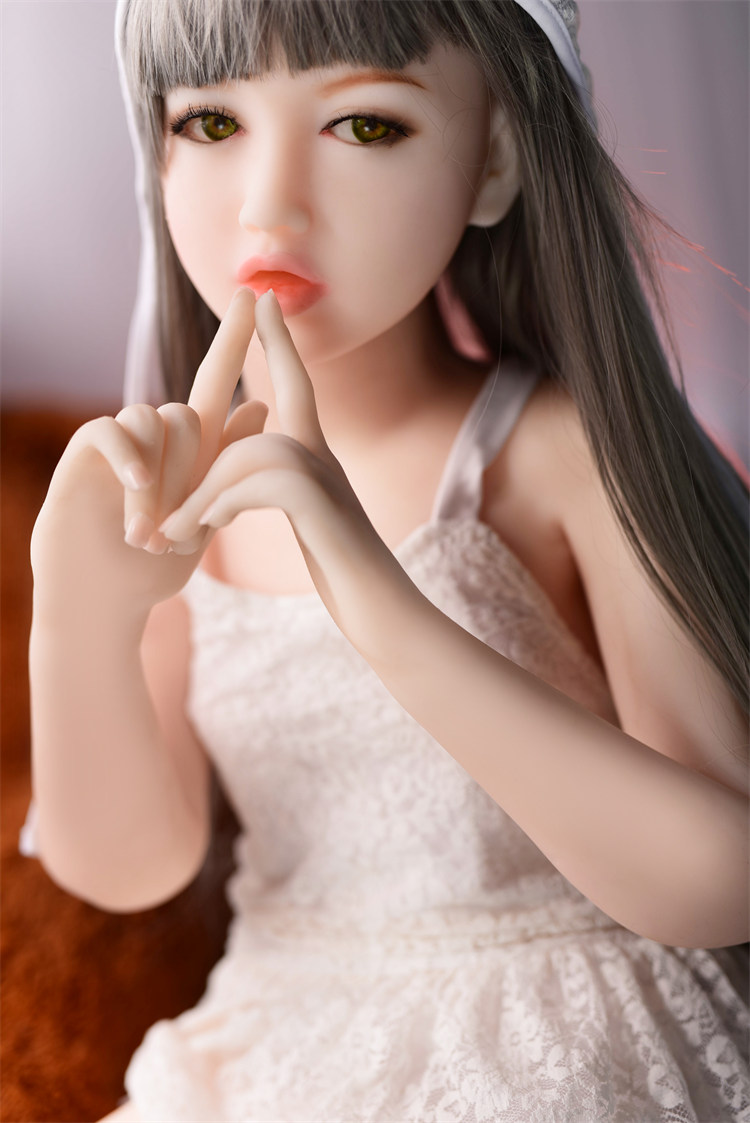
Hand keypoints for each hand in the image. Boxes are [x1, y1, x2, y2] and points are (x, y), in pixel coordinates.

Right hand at [30, 289, 265, 617]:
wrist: (106, 600)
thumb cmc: (156, 565)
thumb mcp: (204, 515)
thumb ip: (228, 464)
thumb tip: (263, 406)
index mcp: (190, 448)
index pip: (215, 380)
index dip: (234, 339)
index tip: (254, 292)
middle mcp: (156, 437)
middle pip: (189, 412)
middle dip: (190, 474)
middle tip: (175, 533)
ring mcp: (120, 442)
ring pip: (156, 420)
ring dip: (160, 481)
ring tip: (147, 533)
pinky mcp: (86, 452)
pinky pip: (113, 429)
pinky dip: (130, 456)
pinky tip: (137, 489)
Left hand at [160, 290, 423, 663]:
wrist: (386, 616)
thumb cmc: (349, 578)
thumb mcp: (313, 526)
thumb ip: (284, 495)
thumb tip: (240, 487)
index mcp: (320, 463)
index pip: (300, 389)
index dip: (282, 345)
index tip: (268, 299)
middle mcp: (329, 463)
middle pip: (280, 408)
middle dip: (245, 401)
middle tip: (205, 431)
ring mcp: (332, 486)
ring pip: (256, 454)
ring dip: (204, 492)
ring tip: (175, 531)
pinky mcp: (325, 514)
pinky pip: (264, 485)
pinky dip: (224, 504)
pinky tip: (206, 530)